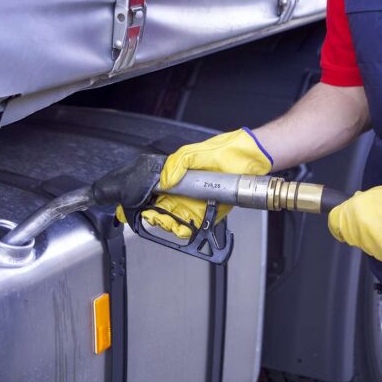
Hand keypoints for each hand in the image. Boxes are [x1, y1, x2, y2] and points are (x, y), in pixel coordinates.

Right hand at [117, 128, 272, 237]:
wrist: (249, 158)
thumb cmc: (223, 152)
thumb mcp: (192, 153)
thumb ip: (175, 164)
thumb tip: (163, 180)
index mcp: (176, 177)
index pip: (153, 191)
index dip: (141, 200)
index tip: (133, 206)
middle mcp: (183, 192)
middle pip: (160, 209)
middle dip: (153, 216)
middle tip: (152, 216)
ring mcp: (195, 203)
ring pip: (174, 220)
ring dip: (167, 224)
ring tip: (165, 222)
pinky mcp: (208, 213)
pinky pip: (193, 226)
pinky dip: (185, 230)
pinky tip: (181, 228)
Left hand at [328, 170, 381, 265]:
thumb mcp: (370, 196)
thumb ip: (355, 206)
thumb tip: (349, 212)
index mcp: (352, 213)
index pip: (334, 224)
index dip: (338, 225)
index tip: (341, 228)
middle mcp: (359, 229)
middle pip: (350, 236)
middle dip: (358, 231)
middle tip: (375, 224)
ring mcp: (371, 244)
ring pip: (366, 246)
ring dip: (373, 240)